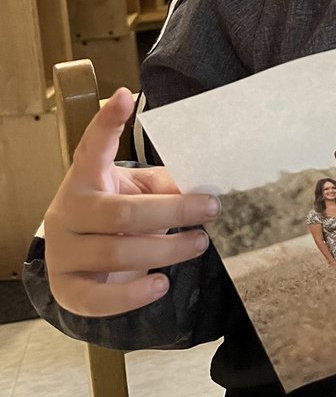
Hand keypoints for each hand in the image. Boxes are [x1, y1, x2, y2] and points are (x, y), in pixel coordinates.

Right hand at [43, 88, 219, 316]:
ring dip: (167, 250)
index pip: (93, 146)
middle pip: (123, 213)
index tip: (125, 97)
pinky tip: (161, 284)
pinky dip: (132, 295)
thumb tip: (198, 189)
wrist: (77, 258)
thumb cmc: (116, 214)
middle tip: (210, 209)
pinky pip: (98, 299)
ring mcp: (63, 251)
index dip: (107, 122)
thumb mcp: (137, 190)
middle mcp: (68, 211)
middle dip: (173, 211)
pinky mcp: (66, 288)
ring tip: (199, 243)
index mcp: (85, 177)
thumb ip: (163, 185)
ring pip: (117, 253)